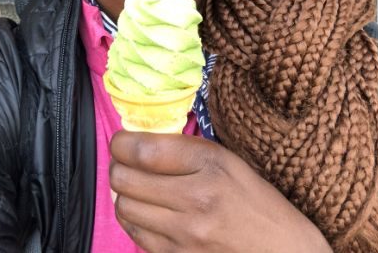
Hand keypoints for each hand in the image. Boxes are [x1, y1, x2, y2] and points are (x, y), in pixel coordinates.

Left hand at [110, 131, 331, 252]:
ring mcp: (185, 236)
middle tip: (126, 163)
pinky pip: (135, 234)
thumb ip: (185, 150)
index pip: (142, 150)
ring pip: (124, 206)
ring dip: (124, 193)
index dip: (121, 143)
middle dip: (118, 166)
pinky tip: (147, 211)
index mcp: (210, 165)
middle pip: (124, 178)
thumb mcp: (229, 161)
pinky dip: (134, 218)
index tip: (121, 142)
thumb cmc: (258, 202)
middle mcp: (195, 199)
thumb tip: (139, 141)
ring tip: (137, 187)